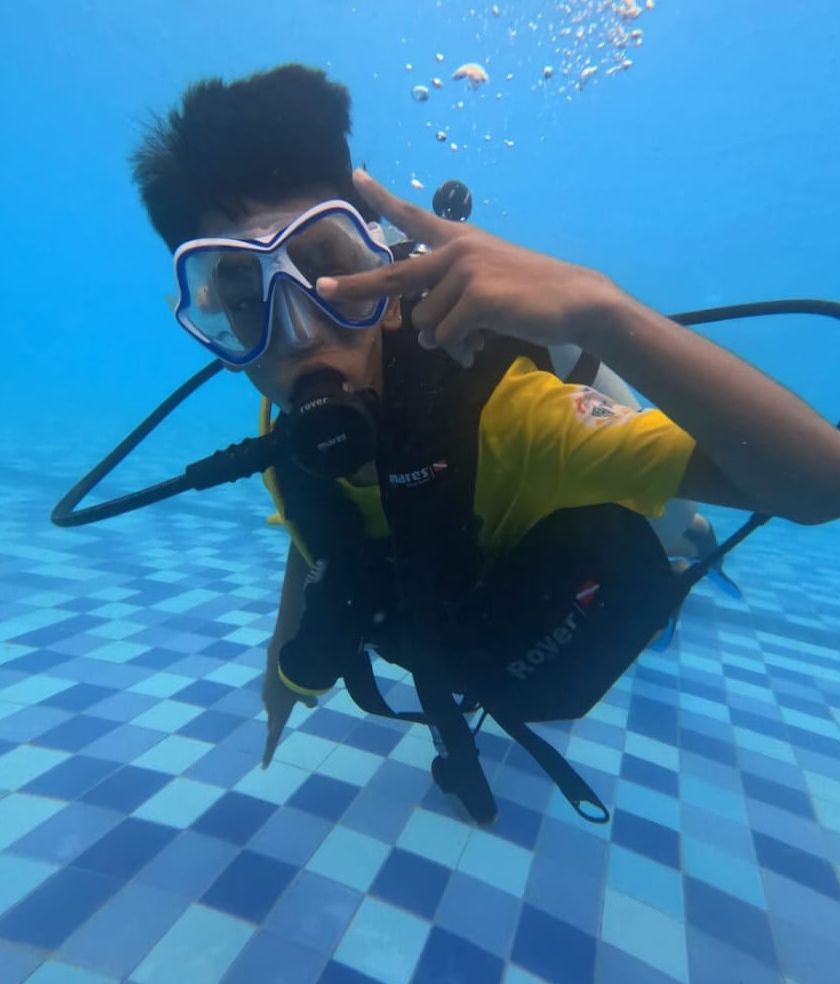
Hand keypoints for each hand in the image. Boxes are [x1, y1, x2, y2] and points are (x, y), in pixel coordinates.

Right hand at [261, 663, 316, 768]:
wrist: (279, 659)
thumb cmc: (295, 679)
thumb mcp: (306, 692)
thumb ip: (309, 701)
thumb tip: (312, 704)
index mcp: (278, 715)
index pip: (272, 740)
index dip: (269, 754)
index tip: (264, 767)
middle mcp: (269, 707)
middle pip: (272, 723)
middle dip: (275, 728)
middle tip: (275, 734)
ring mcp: (266, 696)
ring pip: (274, 706)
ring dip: (280, 707)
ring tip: (289, 702)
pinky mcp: (267, 685)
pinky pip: (273, 694)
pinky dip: (280, 694)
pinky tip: (286, 686)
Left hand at [316, 169, 616, 366]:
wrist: (575, 300)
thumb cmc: (532, 294)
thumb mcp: (488, 280)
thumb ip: (450, 296)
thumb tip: (424, 335)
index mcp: (460, 240)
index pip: (415, 215)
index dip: (383, 199)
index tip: (356, 179)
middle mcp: (456, 250)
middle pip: (394, 275)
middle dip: (355, 286)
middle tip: (322, 288)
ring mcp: (464, 272)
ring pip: (425, 322)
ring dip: (445, 338)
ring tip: (476, 333)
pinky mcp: (475, 298)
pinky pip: (446, 337)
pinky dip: (461, 348)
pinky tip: (483, 341)